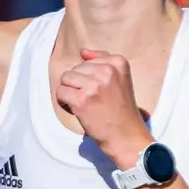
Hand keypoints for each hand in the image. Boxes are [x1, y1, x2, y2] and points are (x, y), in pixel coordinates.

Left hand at [57, 49, 151, 168]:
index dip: (89, 77)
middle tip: (93, 100)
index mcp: (118, 62)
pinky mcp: (82, 100)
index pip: (88, 60)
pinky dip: (65, 103)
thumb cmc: (122, 111)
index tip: (101, 91)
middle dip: (78, 84)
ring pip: (65, 79)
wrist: (126, 136)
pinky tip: (78, 111)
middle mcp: (107, 71)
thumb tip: (82, 51)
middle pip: (75, 69)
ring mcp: (94, 85)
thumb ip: (103, 62)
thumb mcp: (120, 80)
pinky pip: (61, 93)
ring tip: (85, 105)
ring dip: (70, 92)